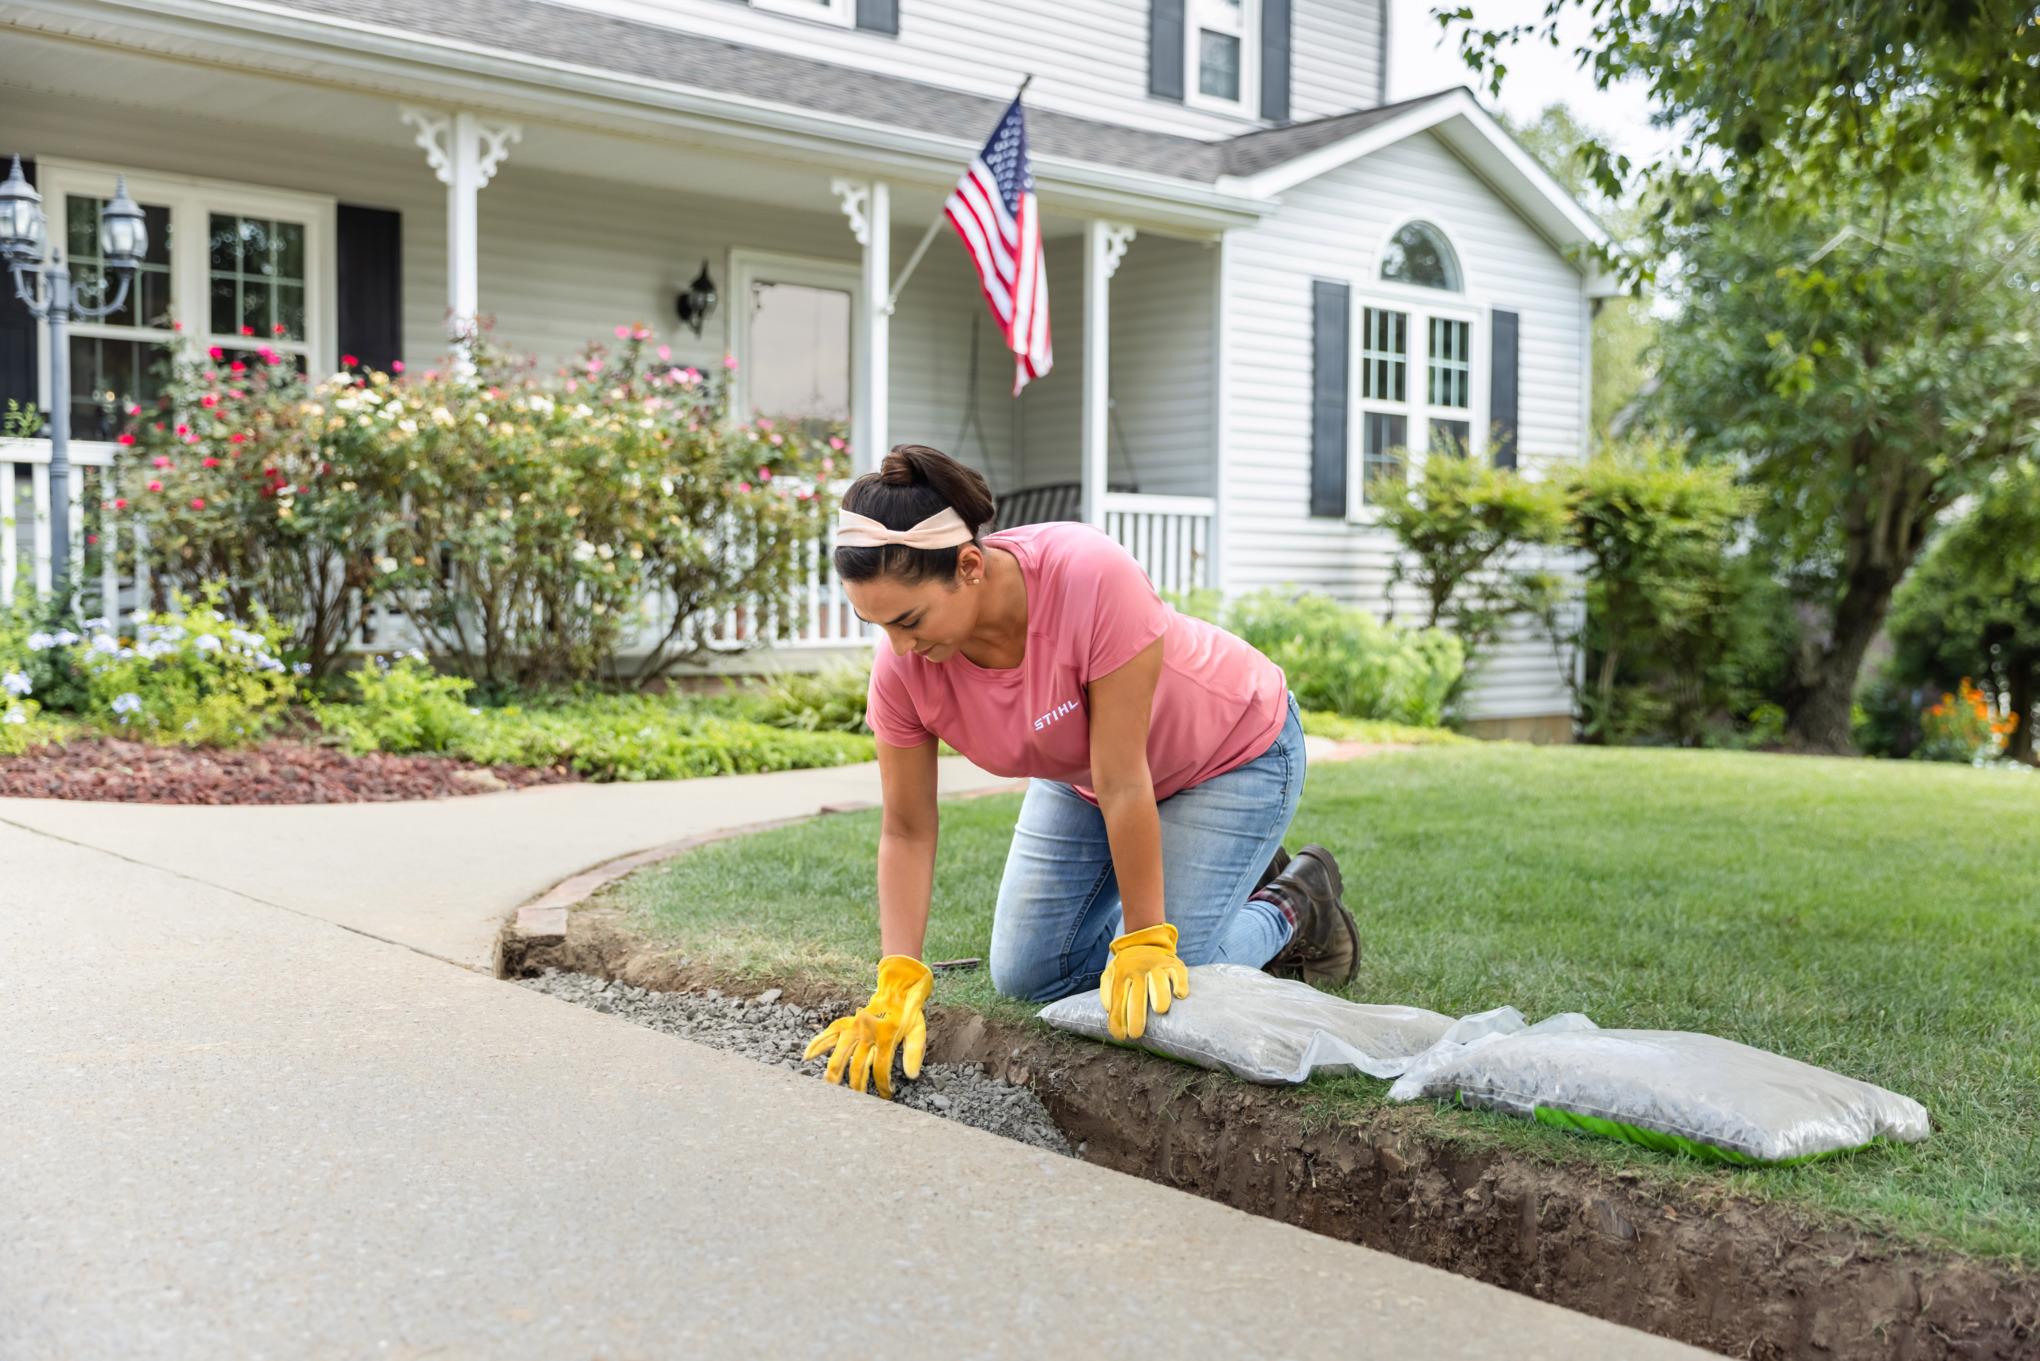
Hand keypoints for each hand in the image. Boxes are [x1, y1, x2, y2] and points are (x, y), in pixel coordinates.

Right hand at [804, 955, 933, 1098]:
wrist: (898, 989)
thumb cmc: (909, 1012)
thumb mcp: (919, 1030)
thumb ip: (914, 1052)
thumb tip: (912, 1077)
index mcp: (886, 1037)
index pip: (881, 1068)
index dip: (883, 1086)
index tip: (886, 1096)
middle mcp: (867, 1033)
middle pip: (857, 1066)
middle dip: (857, 1086)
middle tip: (858, 1101)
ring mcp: (854, 1027)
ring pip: (839, 1053)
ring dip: (834, 1073)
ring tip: (830, 1088)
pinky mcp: (847, 1022)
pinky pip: (830, 1034)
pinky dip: (818, 1044)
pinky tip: (808, 1056)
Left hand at [1099, 923, 1189, 1040]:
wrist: (1144, 939)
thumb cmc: (1127, 964)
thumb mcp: (1111, 972)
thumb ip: (1107, 990)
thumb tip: (1109, 1010)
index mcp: (1122, 975)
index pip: (1117, 999)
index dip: (1118, 1019)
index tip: (1121, 1037)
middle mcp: (1139, 971)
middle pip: (1137, 995)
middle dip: (1136, 1015)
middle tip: (1136, 1034)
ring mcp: (1157, 966)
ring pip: (1158, 982)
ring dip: (1159, 995)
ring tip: (1160, 1011)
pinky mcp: (1173, 964)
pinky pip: (1178, 973)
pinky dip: (1180, 983)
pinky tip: (1180, 994)